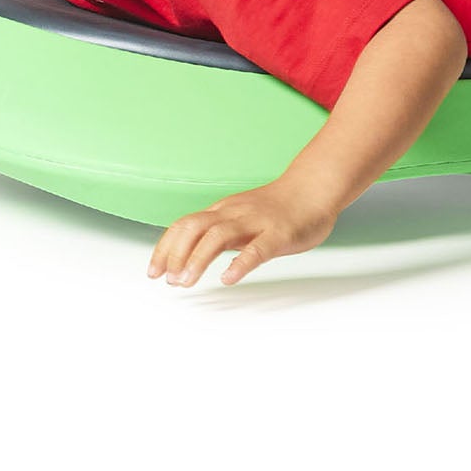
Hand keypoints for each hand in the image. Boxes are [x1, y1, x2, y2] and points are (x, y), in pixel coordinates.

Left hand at [148, 181, 339, 288]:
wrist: (315, 188)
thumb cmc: (279, 208)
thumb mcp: (240, 217)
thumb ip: (218, 232)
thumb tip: (190, 254)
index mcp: (223, 212)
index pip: (184, 226)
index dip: (165, 248)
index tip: (154, 271)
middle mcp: (234, 214)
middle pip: (193, 227)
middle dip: (175, 254)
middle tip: (169, 281)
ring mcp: (256, 222)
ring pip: (218, 236)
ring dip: (197, 260)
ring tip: (186, 282)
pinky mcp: (279, 234)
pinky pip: (257, 249)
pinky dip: (240, 264)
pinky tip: (228, 278)